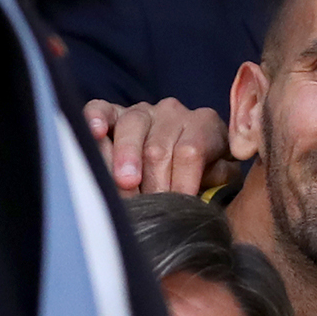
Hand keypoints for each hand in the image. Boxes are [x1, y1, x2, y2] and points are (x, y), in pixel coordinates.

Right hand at [84, 97, 226, 194]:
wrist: (185, 153)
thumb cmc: (204, 170)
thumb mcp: (220, 173)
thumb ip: (219, 177)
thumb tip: (206, 190)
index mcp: (204, 123)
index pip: (191, 151)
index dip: (182, 181)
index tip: (177, 206)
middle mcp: (172, 112)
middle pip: (159, 146)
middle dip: (153, 180)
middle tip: (150, 205)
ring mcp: (142, 111)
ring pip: (132, 127)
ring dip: (126, 157)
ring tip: (126, 182)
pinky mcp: (113, 112)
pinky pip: (102, 109)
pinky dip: (96, 119)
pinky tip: (95, 132)